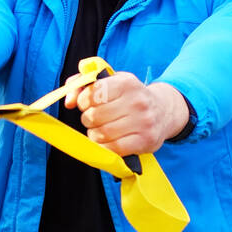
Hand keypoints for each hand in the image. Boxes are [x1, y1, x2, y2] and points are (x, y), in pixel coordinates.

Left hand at [63, 71, 189, 156]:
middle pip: (94, 116)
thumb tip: (69, 101)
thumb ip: (83, 83)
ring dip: (94, 135)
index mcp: (126, 83)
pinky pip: (114, 149)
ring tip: (100, 130)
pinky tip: (107, 142)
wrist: (163, 111)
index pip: (94, 94)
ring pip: (102, 134)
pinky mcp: (146, 141)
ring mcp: (143, 122)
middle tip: (94, 119)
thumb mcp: (111, 82)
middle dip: (88, 119)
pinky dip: (105, 148)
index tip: (86, 104)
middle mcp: (137, 101)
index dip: (83, 101)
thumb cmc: (129, 96)